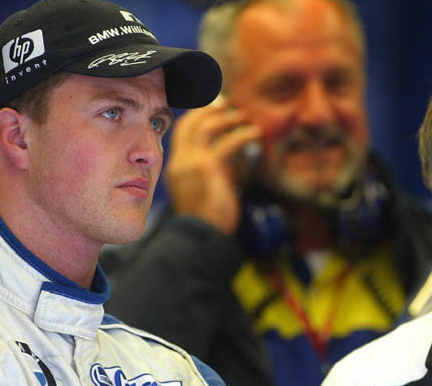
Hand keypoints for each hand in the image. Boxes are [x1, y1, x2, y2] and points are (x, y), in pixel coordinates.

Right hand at [165, 98, 260, 234]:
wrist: (201, 236)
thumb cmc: (207, 220)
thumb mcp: (204, 190)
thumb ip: (212, 171)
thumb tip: (232, 157)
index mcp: (175, 167)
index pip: (181, 131)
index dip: (196, 114)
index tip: (212, 106)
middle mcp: (180, 161)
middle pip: (191, 122)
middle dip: (209, 108)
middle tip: (227, 103)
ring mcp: (192, 163)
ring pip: (208, 127)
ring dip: (229, 119)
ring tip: (244, 118)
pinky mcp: (208, 168)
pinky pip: (228, 143)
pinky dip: (243, 135)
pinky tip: (255, 134)